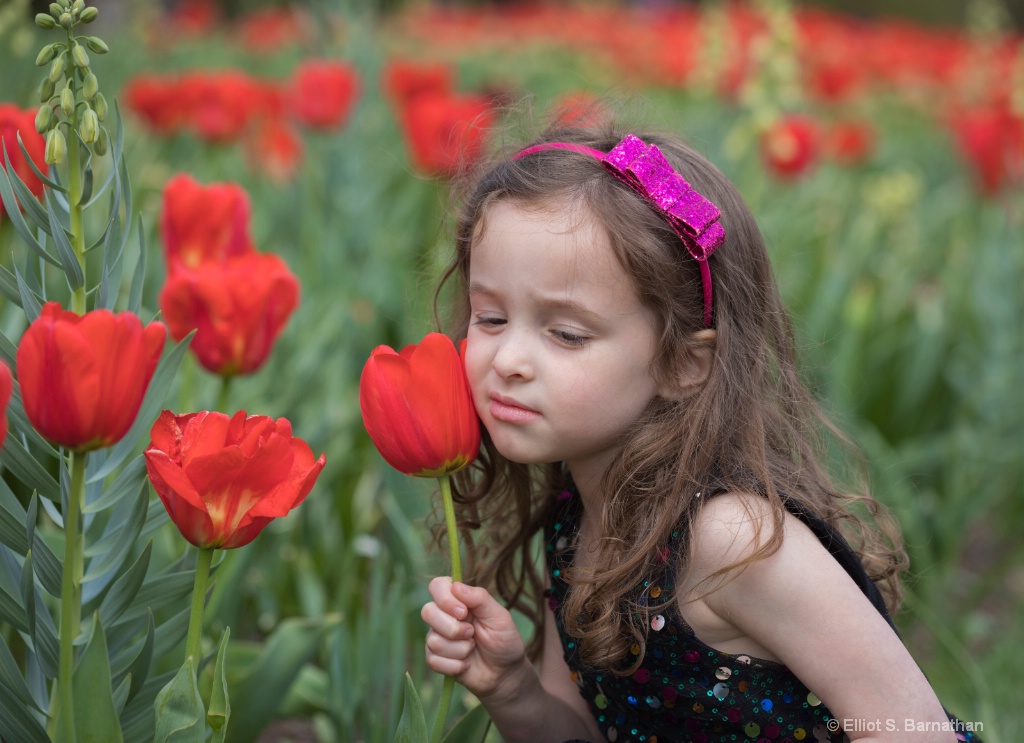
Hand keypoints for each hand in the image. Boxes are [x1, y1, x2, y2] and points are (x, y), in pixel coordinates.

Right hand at [421, 577, 527, 698]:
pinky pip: (433, 660)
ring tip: (472, 648)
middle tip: (472, 633)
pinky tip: (466, 664)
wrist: (505, 673)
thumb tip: (455, 586)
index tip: (463, 612)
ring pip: (432, 640)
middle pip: (428, 612)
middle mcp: (444, 616)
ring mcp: (438, 637)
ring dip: (459, 649)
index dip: (445, 598)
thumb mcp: (499, 616)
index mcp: (459, 600)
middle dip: (453, 628)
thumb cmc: (504, 640)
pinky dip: (455, 665)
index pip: (437, 586)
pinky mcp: (435, 659)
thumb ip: (480, 598)